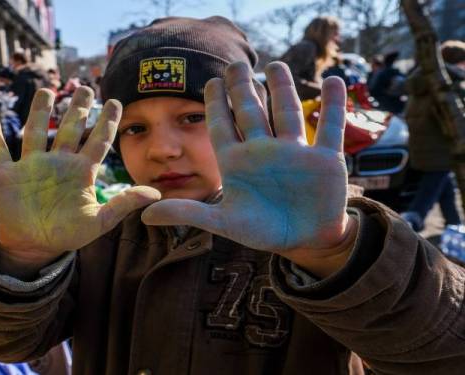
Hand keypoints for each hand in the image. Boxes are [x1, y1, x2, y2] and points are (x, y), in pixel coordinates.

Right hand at [0, 88, 159, 274]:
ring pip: (35, 131)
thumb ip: (123, 204)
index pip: (98, 141)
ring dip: (39, 111)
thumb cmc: (67, 234)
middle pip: (70, 128)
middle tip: (85, 87)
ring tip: (45, 90)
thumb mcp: (99, 221)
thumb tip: (155, 194)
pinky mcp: (7, 175)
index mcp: (81, 171)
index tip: (115, 101)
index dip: (107, 122)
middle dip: (77, 108)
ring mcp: (32, 166)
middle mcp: (58, 162)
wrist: (34, 247)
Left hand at [142, 62, 353, 274]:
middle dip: (243, 87)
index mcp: (238, 162)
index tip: (210, 81)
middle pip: (251, 111)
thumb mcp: (223, 223)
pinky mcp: (325, 158)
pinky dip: (334, 106)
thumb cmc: (261, 231)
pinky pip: (330, 127)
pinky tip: (335, 82)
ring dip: (282, 89)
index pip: (222, 126)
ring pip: (286, 112)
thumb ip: (187, 213)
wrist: (304, 241)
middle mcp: (264, 151)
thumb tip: (144, 215)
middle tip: (236, 64)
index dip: (216, 104)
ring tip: (275, 65)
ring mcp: (295, 152)